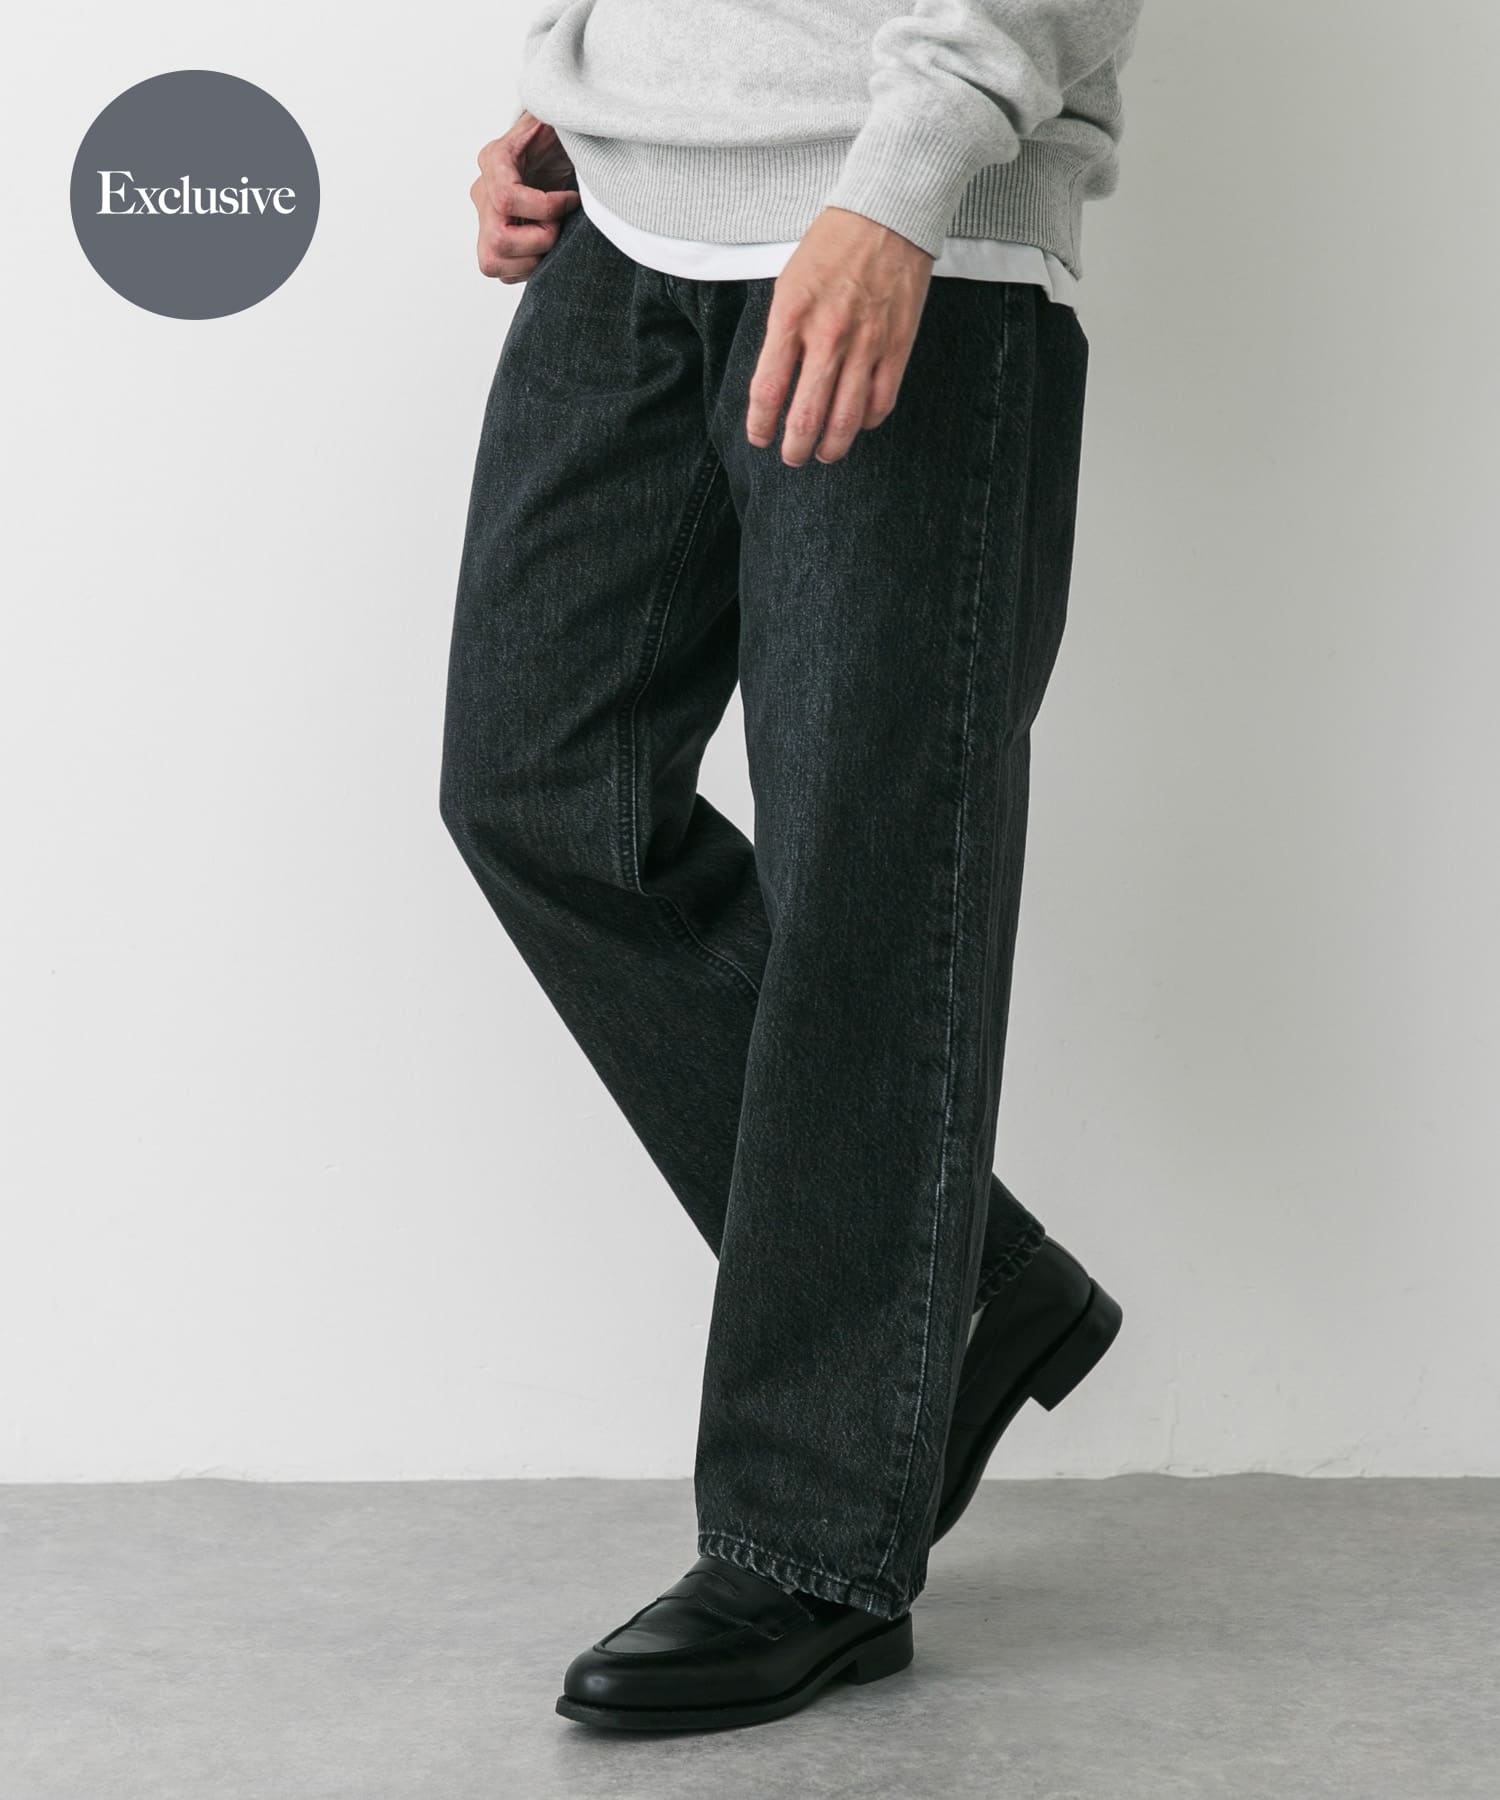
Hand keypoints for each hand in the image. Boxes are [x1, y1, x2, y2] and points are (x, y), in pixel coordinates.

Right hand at [471, 113, 579, 282]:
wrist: (552, 150)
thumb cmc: (558, 136)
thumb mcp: (559, 119)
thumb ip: (557, 116)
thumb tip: (563, 113)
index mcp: (495, 160)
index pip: (508, 198)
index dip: (546, 207)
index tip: (571, 200)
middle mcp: (483, 193)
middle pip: (498, 239)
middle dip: (539, 240)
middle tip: (559, 226)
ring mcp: (485, 220)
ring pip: (493, 261)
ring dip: (533, 259)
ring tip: (553, 237)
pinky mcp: (493, 243)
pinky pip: (503, 272)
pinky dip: (529, 268)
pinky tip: (545, 247)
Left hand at [746, 207, 934, 465]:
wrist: (887, 215)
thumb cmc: (832, 246)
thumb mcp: (789, 283)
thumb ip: (781, 335)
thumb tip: (776, 384)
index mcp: (791, 316)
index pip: (767, 390)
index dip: (760, 425)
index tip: (759, 437)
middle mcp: (827, 335)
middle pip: (806, 417)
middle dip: (794, 449)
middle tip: (791, 457)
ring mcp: (866, 344)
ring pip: (846, 420)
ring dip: (831, 448)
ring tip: (823, 455)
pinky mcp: (897, 347)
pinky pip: (880, 403)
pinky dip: (865, 422)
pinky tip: (856, 423)